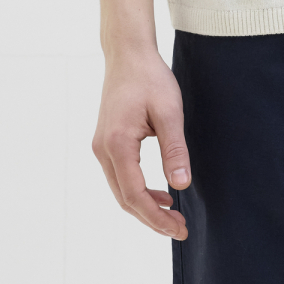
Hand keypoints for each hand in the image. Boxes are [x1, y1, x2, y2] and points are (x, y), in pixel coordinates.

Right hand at [92, 46, 190, 237]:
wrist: (128, 54)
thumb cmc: (150, 78)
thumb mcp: (169, 111)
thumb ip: (174, 149)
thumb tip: (181, 184)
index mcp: (117, 144)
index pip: (135, 195)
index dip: (156, 217)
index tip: (179, 228)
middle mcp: (103, 150)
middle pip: (125, 199)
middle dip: (152, 218)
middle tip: (180, 228)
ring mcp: (101, 147)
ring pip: (121, 190)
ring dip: (145, 206)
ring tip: (173, 214)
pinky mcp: (106, 142)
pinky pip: (120, 176)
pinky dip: (138, 190)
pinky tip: (160, 193)